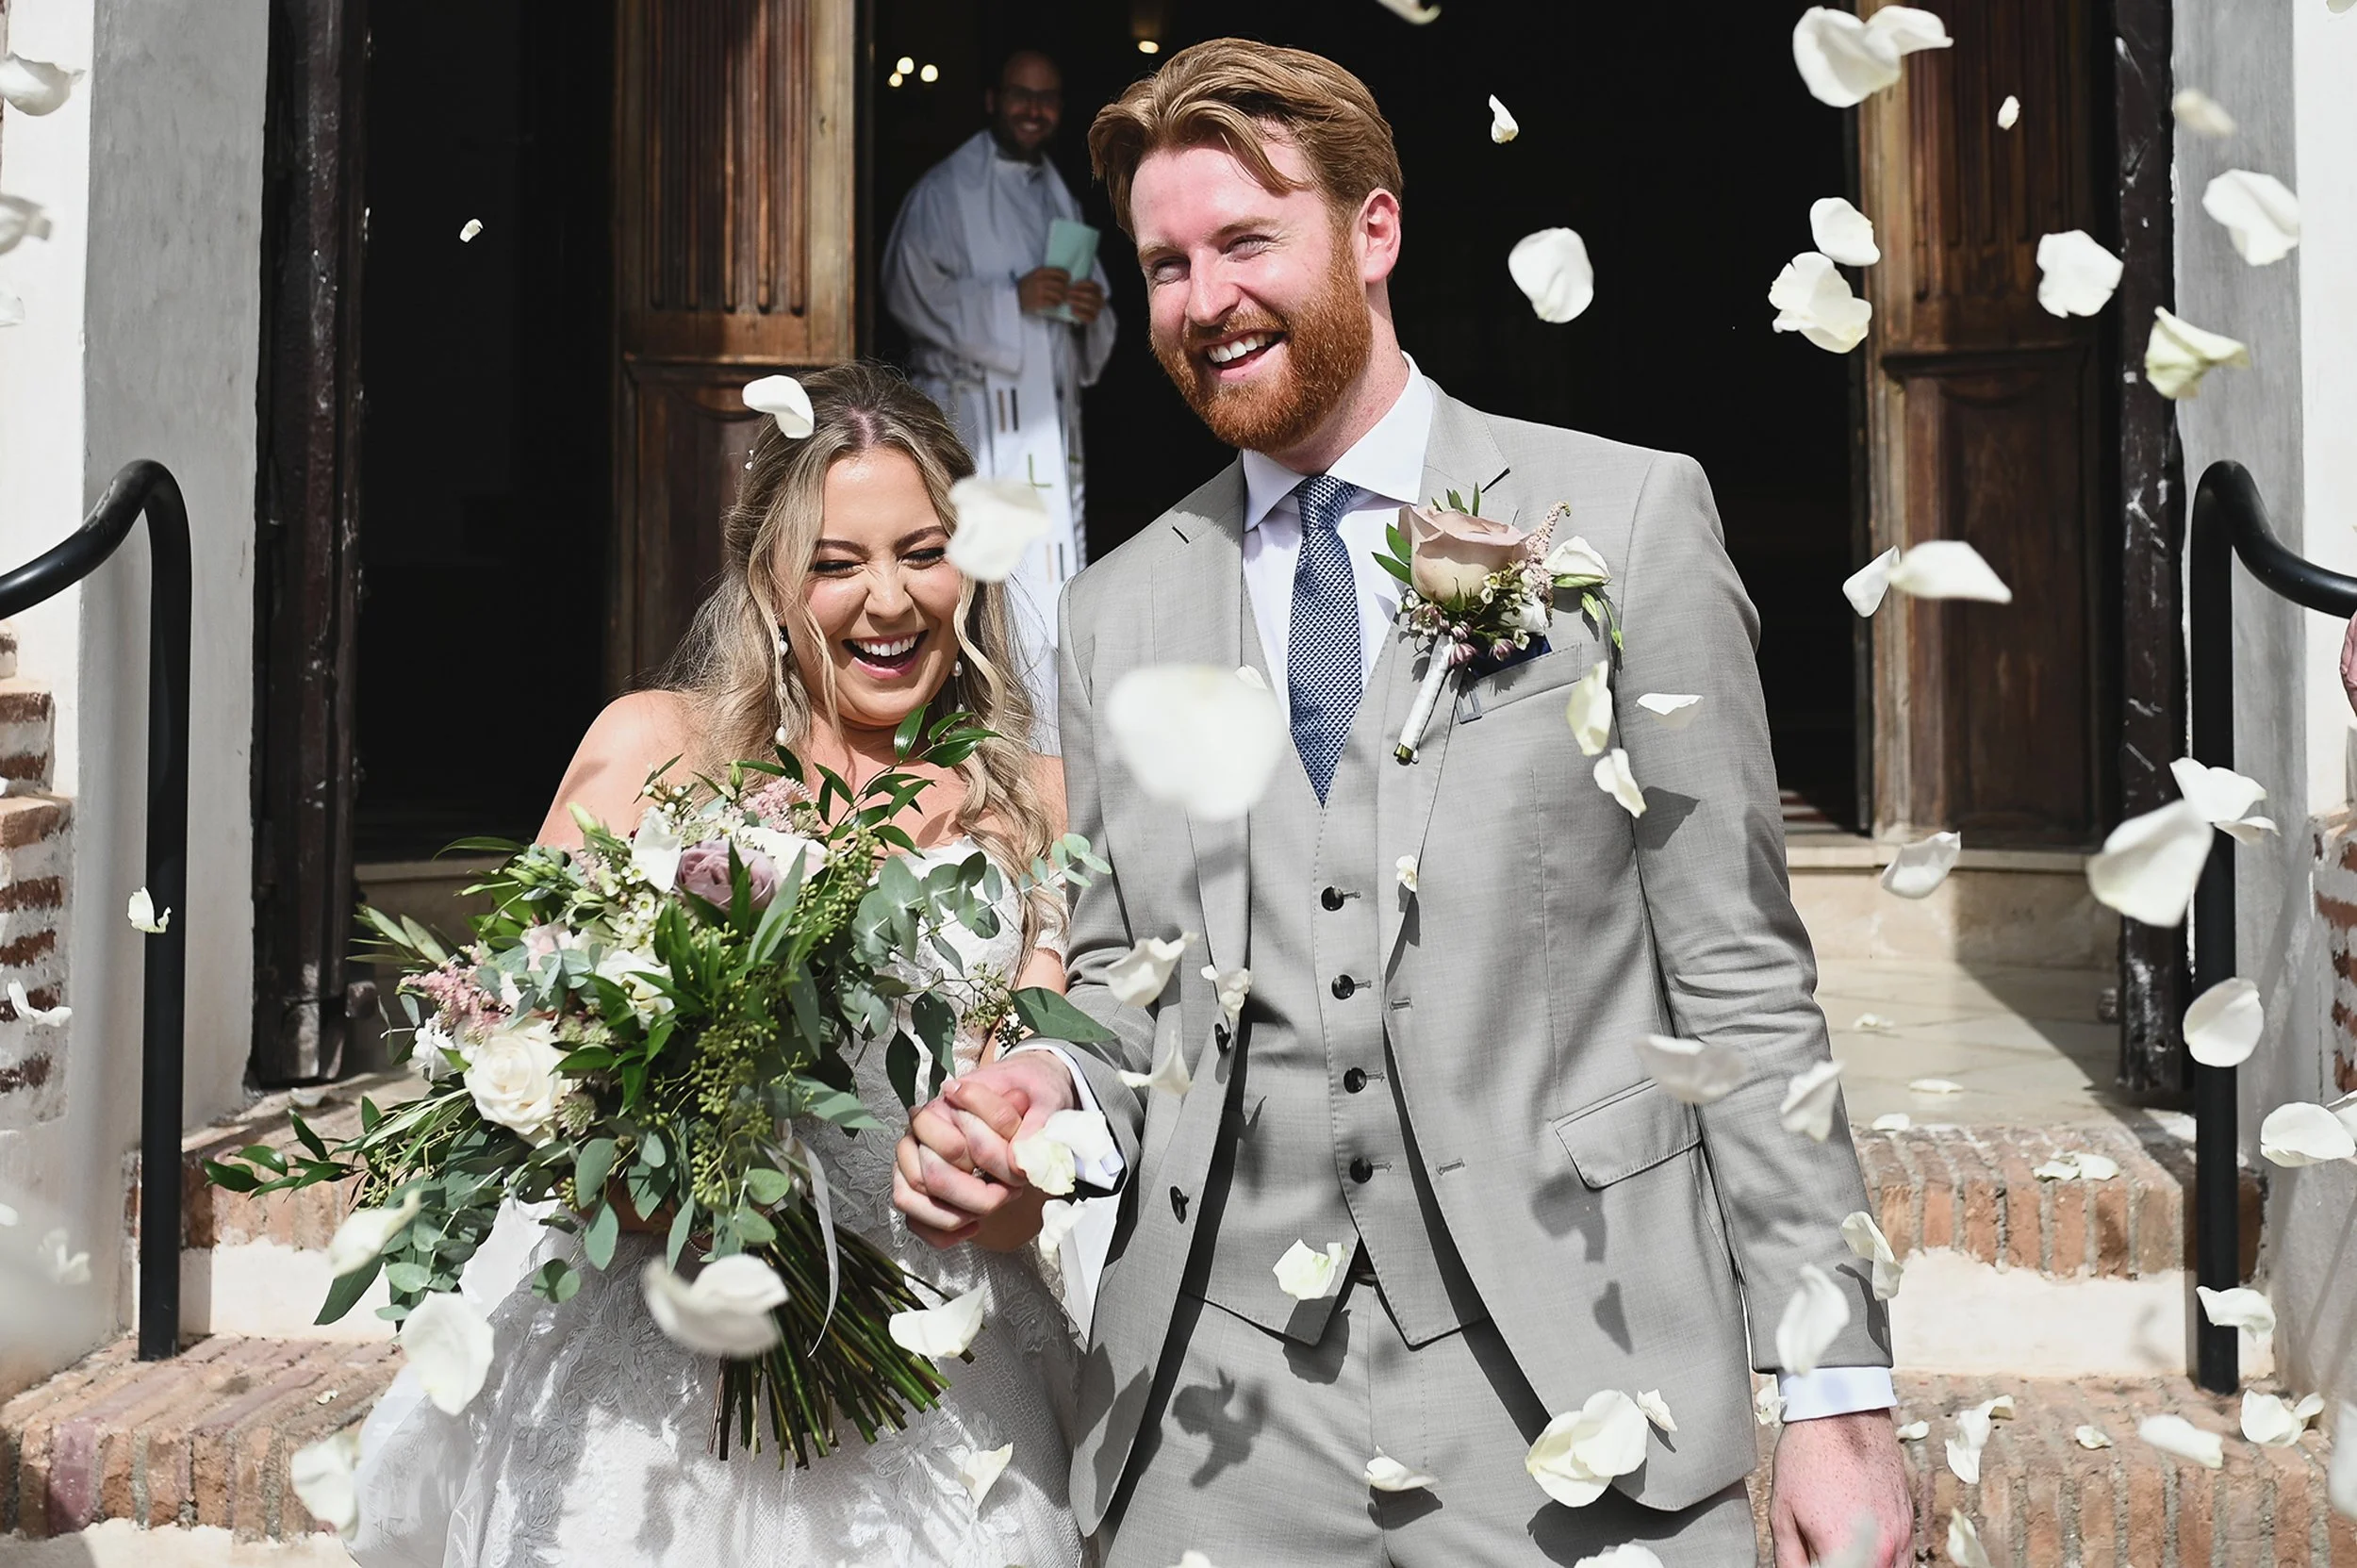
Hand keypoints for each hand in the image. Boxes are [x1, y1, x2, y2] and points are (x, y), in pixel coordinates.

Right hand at [891, 1052, 1079, 1247]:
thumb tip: (1018, 1160)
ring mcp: (912, 1161)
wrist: (1026, 1097)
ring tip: (991, 1205)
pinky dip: (942, 1232)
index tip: (1017, 1170)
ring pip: (915, 1199)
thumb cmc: (1028, 1095)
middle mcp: (921, 1133)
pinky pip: (915, 1220)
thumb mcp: (1044, 1096)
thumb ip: (1035, 1123)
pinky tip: (973, 1226)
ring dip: (958, 1214)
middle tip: (1010, 1191)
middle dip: (979, 1196)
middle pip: (934, 1176)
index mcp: (945, 1106)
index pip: (954, 1147)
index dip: (989, 1165)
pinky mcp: (915, 1187)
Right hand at [1017, 266, 1070, 314]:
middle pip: (1061, 285)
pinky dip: (1056, 304)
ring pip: (1059, 295)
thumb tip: (1065, 276)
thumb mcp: (1034, 274)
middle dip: (1065, 289)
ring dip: (1061, 298)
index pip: (1060, 273)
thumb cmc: (1026, 285)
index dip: (1067, 277)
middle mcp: (1040, 280)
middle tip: (1065, 292)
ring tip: (1060, 299)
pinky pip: (1053, 303)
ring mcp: (1039, 291)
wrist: (1014, 296)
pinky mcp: (1038, 302)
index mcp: (1041, 272)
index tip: (1068, 280)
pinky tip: (1054, 304)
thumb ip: (1047, 273)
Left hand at [1062, 278, 1104, 324]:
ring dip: (1078, 302)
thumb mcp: (1077, 288)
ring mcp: (1097, 309)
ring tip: (1068, 301)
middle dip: (1079, 294)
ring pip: (1090, 306)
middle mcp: (1100, 300)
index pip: (1093, 286)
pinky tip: (1072, 310)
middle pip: (1091, 296)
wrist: (1077, 311)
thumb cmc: (1076, 297)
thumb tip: (1069, 279)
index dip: (1083, 284)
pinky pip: (1088, 317)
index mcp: (1098, 291)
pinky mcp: (1093, 318)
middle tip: (1068, 293)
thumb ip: (1076, 285)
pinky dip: (1079, 314)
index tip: (1073, 285)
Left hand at [1769, 1409, 1912, 1567]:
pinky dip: (1885, 1561)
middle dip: (1842, 1567)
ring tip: (1840, 1548)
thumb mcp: (1782, 1512)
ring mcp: (1901, 1537)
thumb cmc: (1810, 1455)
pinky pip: (1903, 1560)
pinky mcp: (1909, 1524)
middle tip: (1822, 1554)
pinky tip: (1860, 1546)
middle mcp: (1882, 1549)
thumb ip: (1788, 1559)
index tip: (1811, 1561)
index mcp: (1843, 1549)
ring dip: (1865, 1566)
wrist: (1842, 1414)